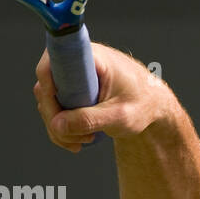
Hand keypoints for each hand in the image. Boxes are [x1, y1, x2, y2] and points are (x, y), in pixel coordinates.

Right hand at [33, 44, 173, 151]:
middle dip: (56, 118)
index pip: (53, 61)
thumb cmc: (143, 105)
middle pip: (45, 87)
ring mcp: (72, 77)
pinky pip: (56, 108)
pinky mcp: (72, 91)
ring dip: (60, 127)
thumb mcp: (120, 116)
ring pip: (48, 102)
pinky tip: (78, 142)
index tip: (57, 112)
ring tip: (84, 141)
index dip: (47, 85)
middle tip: (75, 140)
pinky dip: (62, 128)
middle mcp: (76, 62)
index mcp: (91, 56)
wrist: (154, 107)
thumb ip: (90, 119)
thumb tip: (57, 125)